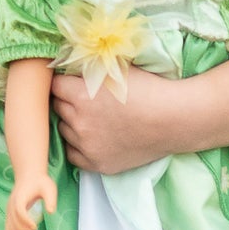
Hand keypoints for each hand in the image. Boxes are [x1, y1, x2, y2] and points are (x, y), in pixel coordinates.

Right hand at [5, 173, 56, 229]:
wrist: (29, 176)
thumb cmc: (40, 182)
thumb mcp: (49, 187)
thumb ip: (50, 199)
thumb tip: (51, 212)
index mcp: (19, 197)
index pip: (19, 211)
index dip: (26, 221)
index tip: (35, 227)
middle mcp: (11, 204)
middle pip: (14, 221)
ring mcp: (9, 209)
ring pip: (10, 226)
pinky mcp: (10, 213)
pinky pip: (7, 226)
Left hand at [51, 67, 177, 173]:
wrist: (173, 120)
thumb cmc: (148, 89)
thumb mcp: (116, 69)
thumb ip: (88, 68)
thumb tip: (68, 65)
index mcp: (81, 95)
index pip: (54, 86)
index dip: (63, 82)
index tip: (70, 82)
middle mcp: (79, 122)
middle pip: (57, 108)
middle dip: (66, 101)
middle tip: (82, 98)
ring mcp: (87, 146)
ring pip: (63, 131)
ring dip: (71, 123)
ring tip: (90, 117)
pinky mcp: (97, 164)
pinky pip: (73, 154)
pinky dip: (77, 145)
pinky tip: (91, 137)